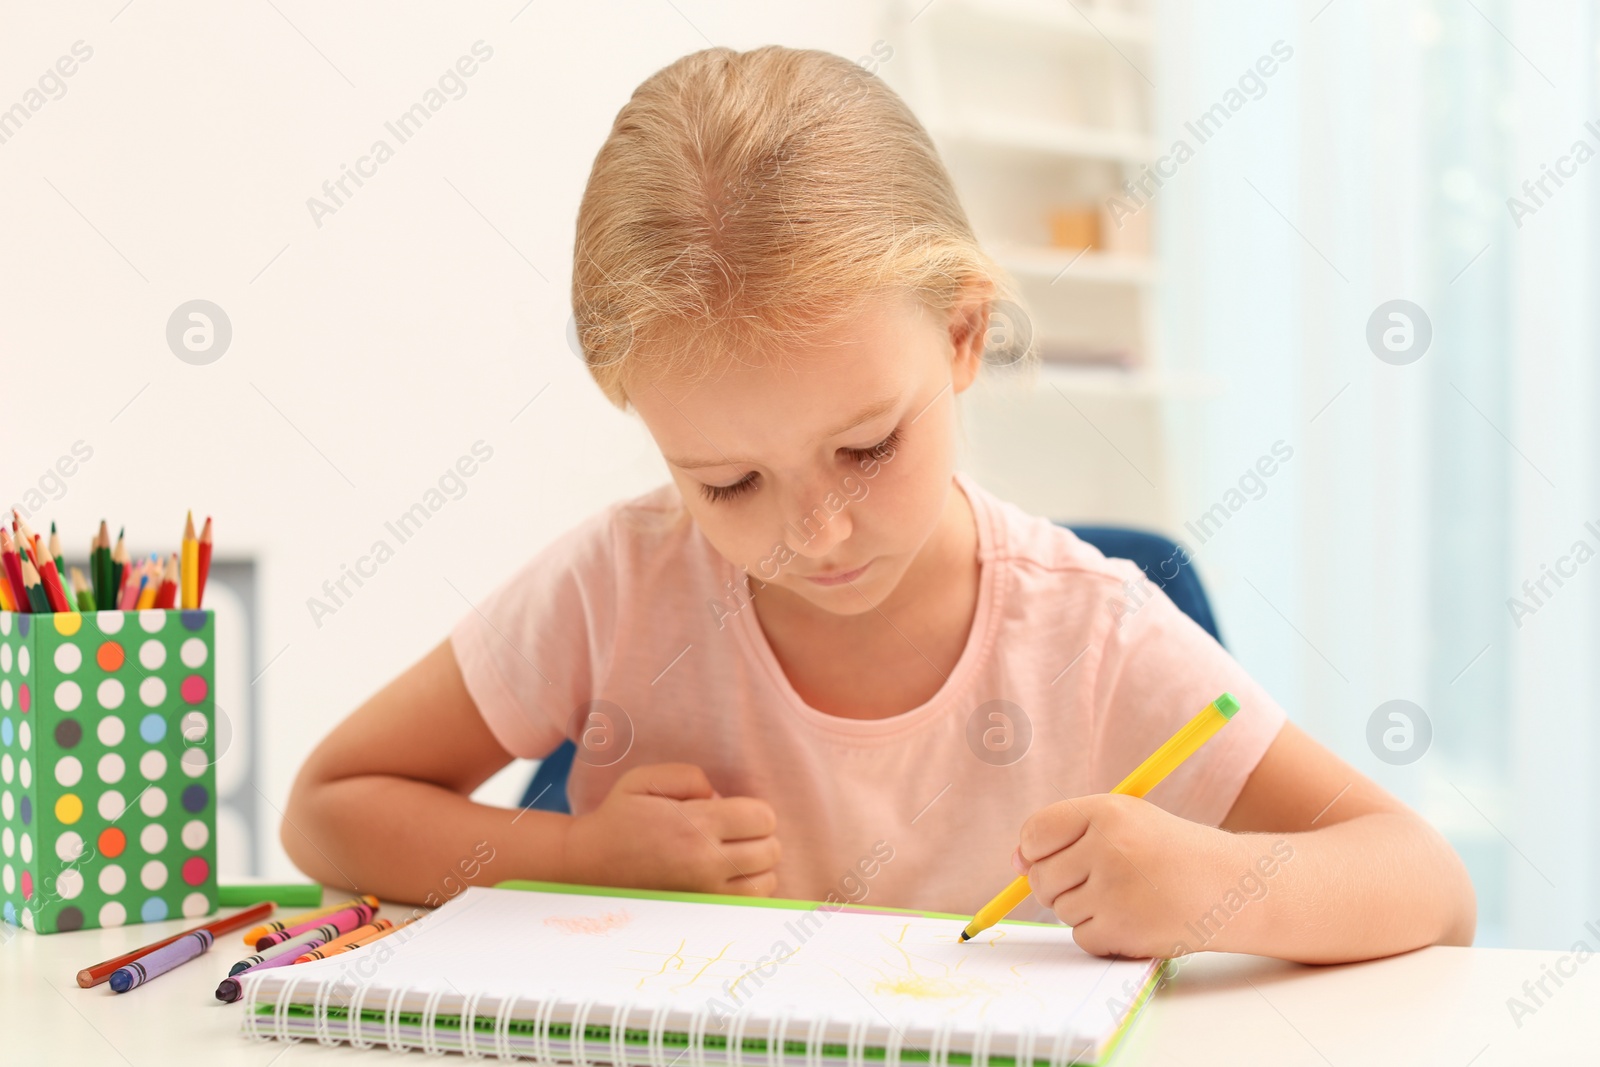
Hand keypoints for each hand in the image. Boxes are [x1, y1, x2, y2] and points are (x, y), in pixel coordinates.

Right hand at [565, 763, 779, 895]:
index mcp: (696, 825)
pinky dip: (747, 890)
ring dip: (757, 866)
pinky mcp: (701, 914)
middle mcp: (706, 863)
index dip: (753, 810)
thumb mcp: (646, 779)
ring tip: (730, 855)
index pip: (763, 818)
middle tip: (731, 833)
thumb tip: (722, 800)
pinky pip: (748, 905)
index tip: (732, 812)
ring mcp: (706, 894)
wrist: (588, 865)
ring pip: (766, 881)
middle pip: (771, 850)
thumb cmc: (619, 818)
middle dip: (758, 836)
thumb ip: (691, 777)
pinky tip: (727, 878)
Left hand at [1016, 794, 1245, 958]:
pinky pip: (1081, 938)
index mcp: (1106, 811)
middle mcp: (1109, 847)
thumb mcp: (1124, 823)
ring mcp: (1115, 891)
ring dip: (1084, 910)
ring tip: (1126, 896)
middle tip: (1099, 880)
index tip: (1049, 856)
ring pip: (1060, 910)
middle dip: (1058, 884)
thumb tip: (1015, 862)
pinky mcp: (1124, 929)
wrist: (1233, 886)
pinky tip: (1133, 918)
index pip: (1035, 832)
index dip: (1034, 850)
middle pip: (1040, 877)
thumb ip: (1067, 835)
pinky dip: (1101, 935)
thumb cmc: (1169, 851)